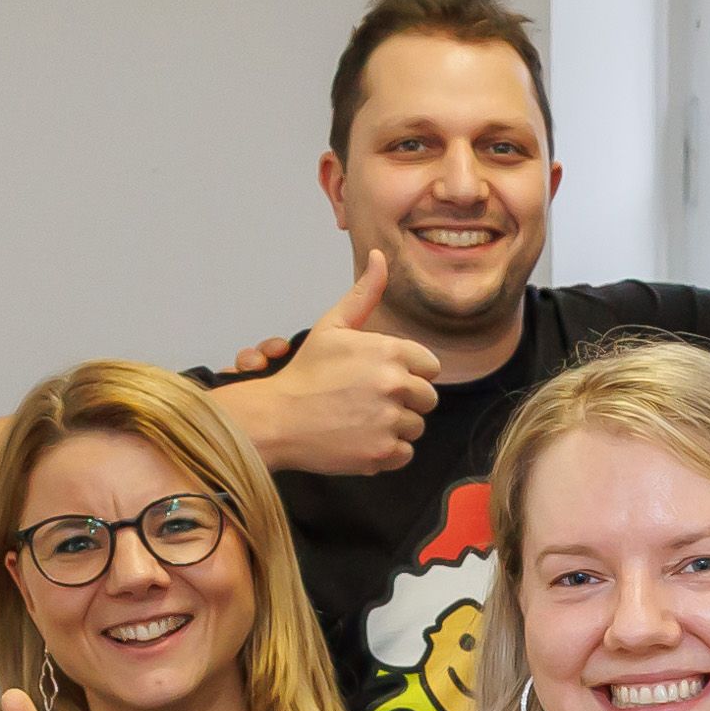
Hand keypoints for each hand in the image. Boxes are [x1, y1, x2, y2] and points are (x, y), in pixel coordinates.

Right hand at [225, 256, 440, 476]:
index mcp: (390, 351)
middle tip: (370, 402)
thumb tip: (380, 256)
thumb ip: (364, 293)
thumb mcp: (333, 326)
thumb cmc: (306, 373)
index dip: (409, 373)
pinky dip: (386, 452)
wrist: (279, 418)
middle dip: (405, 401)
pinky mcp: (382, 452)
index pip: (430, 367)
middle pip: (427, 399)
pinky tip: (361, 439)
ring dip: (395, 427)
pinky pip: (404, 454)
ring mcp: (389, 420)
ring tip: (362, 420)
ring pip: (416, 427)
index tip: (382, 379)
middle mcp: (395, 384)